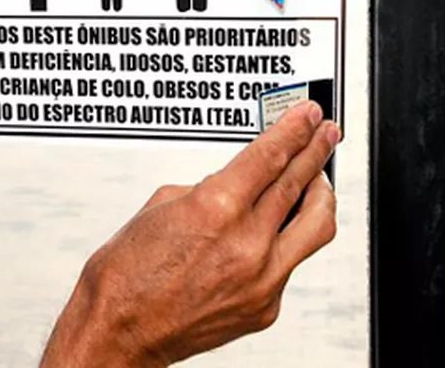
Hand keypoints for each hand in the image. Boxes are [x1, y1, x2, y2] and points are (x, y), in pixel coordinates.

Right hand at [42, 102, 337, 366]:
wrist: (119, 330)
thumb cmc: (127, 273)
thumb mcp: (161, 207)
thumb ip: (208, 189)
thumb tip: (236, 182)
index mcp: (216, 208)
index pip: (271, 156)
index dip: (295, 129)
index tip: (308, 115)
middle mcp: (246, 243)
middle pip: (300, 182)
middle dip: (316, 149)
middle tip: (324, 131)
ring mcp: (262, 279)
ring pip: (316, 225)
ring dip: (321, 193)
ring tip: (319, 177)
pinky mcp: (266, 307)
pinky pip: (289, 263)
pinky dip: (284, 241)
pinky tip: (274, 231)